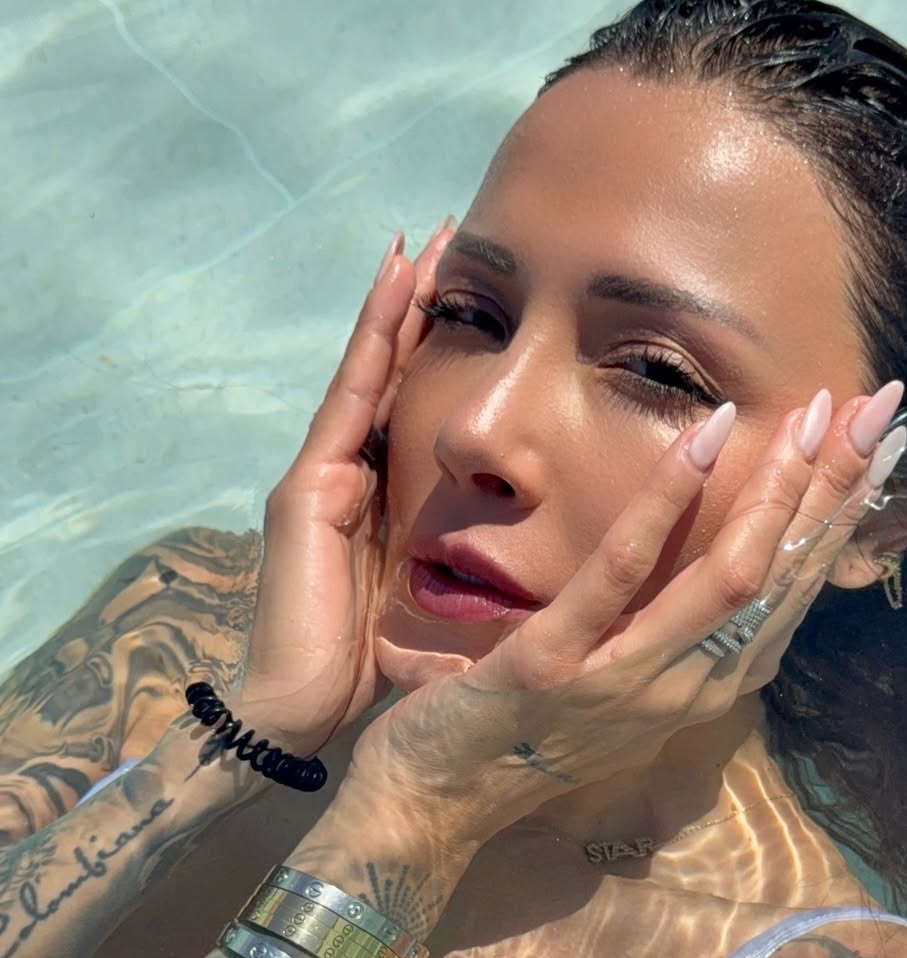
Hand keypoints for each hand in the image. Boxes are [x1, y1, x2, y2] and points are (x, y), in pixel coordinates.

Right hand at [233, 223, 453, 752]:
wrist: (302, 714)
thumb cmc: (375, 672)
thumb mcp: (444, 616)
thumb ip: (483, 593)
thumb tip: (553, 593)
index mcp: (386, 507)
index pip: (420, 416)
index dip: (447, 361)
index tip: (489, 306)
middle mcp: (353, 480)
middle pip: (396, 379)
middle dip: (423, 313)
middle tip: (459, 244)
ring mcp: (325, 476)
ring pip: (372, 372)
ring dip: (399, 305)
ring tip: (429, 242)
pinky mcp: (308, 485)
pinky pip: (352, 395)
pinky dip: (374, 334)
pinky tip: (397, 278)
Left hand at [353, 389, 902, 845]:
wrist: (433, 806)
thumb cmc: (522, 739)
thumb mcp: (618, 689)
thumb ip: (674, 640)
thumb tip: (724, 578)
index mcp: (698, 690)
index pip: (790, 595)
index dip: (835, 521)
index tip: (869, 449)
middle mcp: (683, 692)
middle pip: (780, 579)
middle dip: (833, 490)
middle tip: (876, 406)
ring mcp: (624, 683)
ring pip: (729, 579)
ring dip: (778, 491)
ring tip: (812, 414)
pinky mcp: (557, 666)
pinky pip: (623, 573)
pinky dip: (669, 501)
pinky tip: (703, 439)